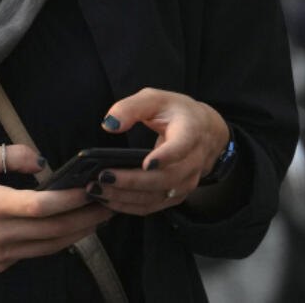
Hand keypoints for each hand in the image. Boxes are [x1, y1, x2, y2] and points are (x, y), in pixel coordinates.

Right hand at [0, 144, 113, 272]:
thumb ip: (11, 155)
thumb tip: (43, 162)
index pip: (41, 207)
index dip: (70, 200)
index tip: (92, 188)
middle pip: (53, 231)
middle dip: (85, 218)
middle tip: (108, 204)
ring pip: (49, 247)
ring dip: (77, 233)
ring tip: (97, 217)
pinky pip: (33, 253)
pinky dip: (54, 241)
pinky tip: (67, 227)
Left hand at [88, 88, 229, 215]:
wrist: (206, 131)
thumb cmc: (177, 112)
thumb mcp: (156, 99)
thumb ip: (131, 108)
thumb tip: (110, 124)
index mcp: (190, 133)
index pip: (181, 147)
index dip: (166, 157)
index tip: (146, 163)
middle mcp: (193, 161)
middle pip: (165, 178)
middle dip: (132, 181)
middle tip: (103, 176)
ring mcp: (187, 182)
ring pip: (158, 196)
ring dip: (126, 196)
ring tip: (98, 189)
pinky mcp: (177, 195)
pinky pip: (154, 205)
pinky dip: (130, 205)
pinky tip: (109, 199)